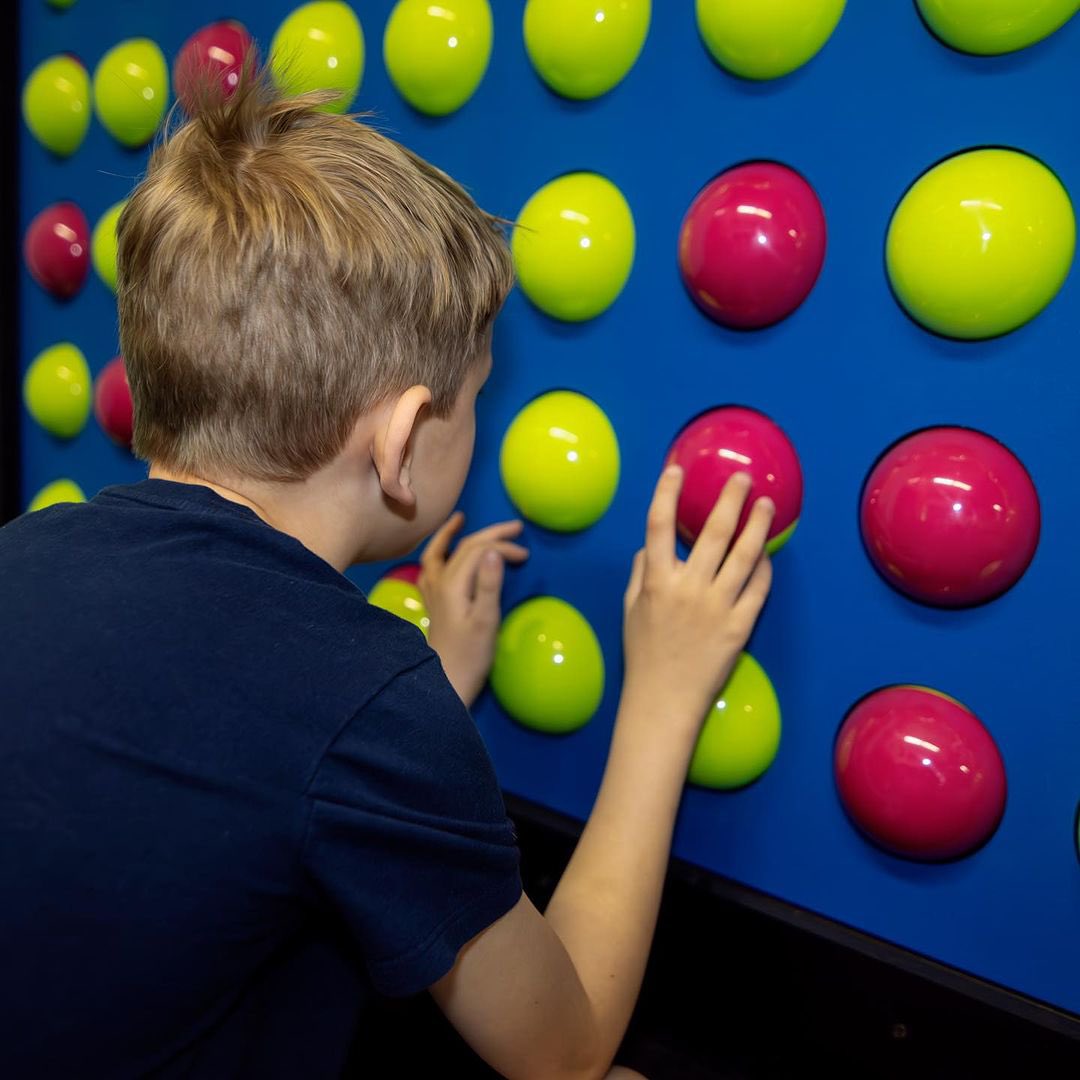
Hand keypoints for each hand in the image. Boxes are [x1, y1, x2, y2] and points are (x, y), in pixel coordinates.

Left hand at [420, 512, 528, 706]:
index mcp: (453, 584)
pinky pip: (431, 569)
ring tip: (460, 520)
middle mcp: (439, 583)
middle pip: (462, 547)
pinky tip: (444, 556)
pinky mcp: (434, 604)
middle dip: (489, 534)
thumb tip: (493, 551)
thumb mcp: (486, 619)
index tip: (525, 555)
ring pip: (439, 554)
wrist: (446, 683)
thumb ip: (488, 583)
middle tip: (515, 527)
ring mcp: (433, 593)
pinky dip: (438, 555)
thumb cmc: (470, 655)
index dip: (502, 547)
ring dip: (451, 535)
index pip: (478, 551)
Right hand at [621, 466, 773, 736]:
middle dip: (729, 500)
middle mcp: (687, 588)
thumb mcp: (629, 610)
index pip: (659, 526)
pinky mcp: (739, 626)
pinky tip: (767, 555)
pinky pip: (756, 589)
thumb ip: (640, 573)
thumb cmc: (643, 655)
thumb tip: (650, 546)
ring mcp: (716, 607)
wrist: (663, 700)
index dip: (666, 493)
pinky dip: (763, 569)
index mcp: (656, 581)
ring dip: (757, 527)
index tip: (677, 470)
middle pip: (712, 533)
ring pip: (743, 556)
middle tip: (742, 479)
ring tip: (767, 506)